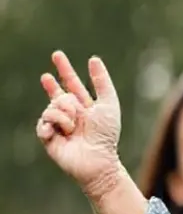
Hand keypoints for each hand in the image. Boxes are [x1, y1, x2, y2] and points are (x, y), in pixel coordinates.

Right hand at [36, 51, 122, 197]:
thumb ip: (102, 82)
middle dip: (52, 84)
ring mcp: (58, 125)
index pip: (72, 84)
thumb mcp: (108, 104)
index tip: (57, 55)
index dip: (65, 70)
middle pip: (57, 94)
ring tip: (74, 126)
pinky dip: (54, 124)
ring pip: (52, 106)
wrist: (99, 158)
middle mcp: (70, 114)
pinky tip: (63, 132)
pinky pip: (44, 122)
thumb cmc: (107, 134)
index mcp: (84, 106)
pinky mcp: (48, 137)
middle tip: (46, 76)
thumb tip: (93, 59)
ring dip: (64, 114)